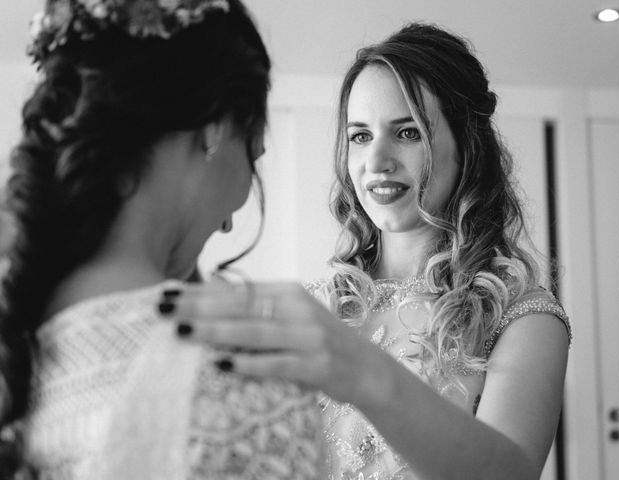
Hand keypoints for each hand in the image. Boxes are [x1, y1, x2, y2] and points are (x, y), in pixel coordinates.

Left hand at [158, 281, 385, 404]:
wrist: (365, 367)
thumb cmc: (318, 340)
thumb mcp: (290, 314)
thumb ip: (256, 303)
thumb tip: (209, 288)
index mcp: (289, 292)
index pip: (237, 290)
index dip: (200, 292)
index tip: (166, 292)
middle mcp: (299, 309)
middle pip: (241, 306)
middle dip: (198, 307)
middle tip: (162, 308)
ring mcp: (309, 337)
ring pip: (255, 332)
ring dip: (215, 332)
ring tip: (181, 333)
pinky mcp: (317, 365)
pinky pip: (277, 364)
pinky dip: (249, 364)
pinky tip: (222, 365)